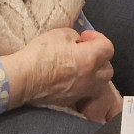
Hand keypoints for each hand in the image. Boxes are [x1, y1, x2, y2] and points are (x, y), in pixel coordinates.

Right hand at [0, 28, 121, 122]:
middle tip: (85, 50)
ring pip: (100, 83)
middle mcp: (90, 77)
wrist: (25, 78)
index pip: (108, 47)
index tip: (84, 36)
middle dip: (100, 57)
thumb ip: (75, 37)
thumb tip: (79, 43)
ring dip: (95, 72)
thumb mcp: (60, 34)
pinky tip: (71, 77)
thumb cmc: (41, 53)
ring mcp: (82, 91)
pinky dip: (84, 84)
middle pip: (108, 68)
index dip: (98, 38)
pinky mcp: (73, 100)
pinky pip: (87, 91)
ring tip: (80, 65)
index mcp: (90, 58)